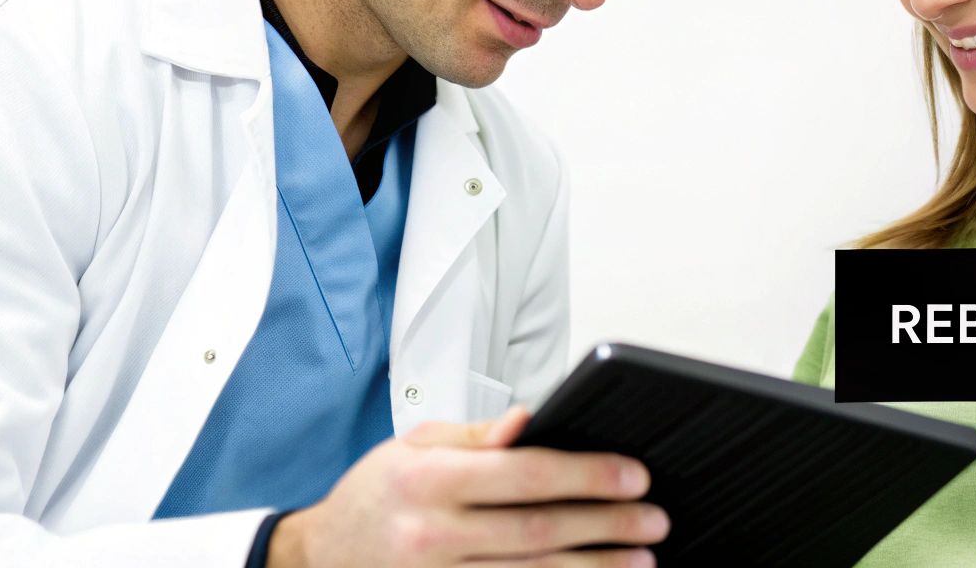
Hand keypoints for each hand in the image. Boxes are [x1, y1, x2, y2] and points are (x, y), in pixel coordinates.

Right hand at [267, 406, 668, 566]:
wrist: (322, 553)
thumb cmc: (375, 493)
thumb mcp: (415, 445)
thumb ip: (477, 436)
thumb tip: (531, 421)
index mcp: (429, 479)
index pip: (524, 474)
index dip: (586, 475)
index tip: (632, 475)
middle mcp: (433, 533)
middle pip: (538, 530)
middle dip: (605, 524)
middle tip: (653, 520)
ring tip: (640, 561)